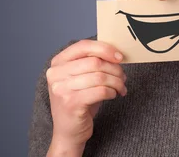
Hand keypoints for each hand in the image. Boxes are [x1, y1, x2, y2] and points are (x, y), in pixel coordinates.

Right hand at [46, 39, 126, 153]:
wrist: (68, 133)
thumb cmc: (78, 102)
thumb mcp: (80, 79)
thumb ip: (91, 63)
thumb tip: (115, 53)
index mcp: (57, 63)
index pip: (83, 46)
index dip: (104, 48)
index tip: (119, 56)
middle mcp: (56, 74)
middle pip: (94, 61)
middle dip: (114, 69)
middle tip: (123, 76)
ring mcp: (61, 89)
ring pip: (100, 76)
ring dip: (116, 81)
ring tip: (121, 87)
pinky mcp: (71, 103)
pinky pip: (100, 91)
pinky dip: (112, 92)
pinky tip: (113, 95)